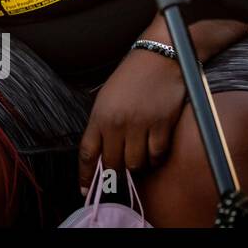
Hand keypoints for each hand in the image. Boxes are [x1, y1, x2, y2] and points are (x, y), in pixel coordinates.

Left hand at [79, 48, 185, 190]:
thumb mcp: (107, 97)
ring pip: (136, 164)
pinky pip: (157, 155)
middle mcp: (117, 124)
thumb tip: (103, 151)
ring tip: (140, 151)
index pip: (88, 153)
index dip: (86, 175)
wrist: (160, 58)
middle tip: (120, 172)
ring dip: (138, 163)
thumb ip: (103, 123)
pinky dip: (156, 156)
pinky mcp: (162, 126)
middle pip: (113, 163)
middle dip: (115, 172)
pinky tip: (155, 146)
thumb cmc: (131, 76)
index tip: (85, 190)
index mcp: (100, 116)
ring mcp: (140, 126)